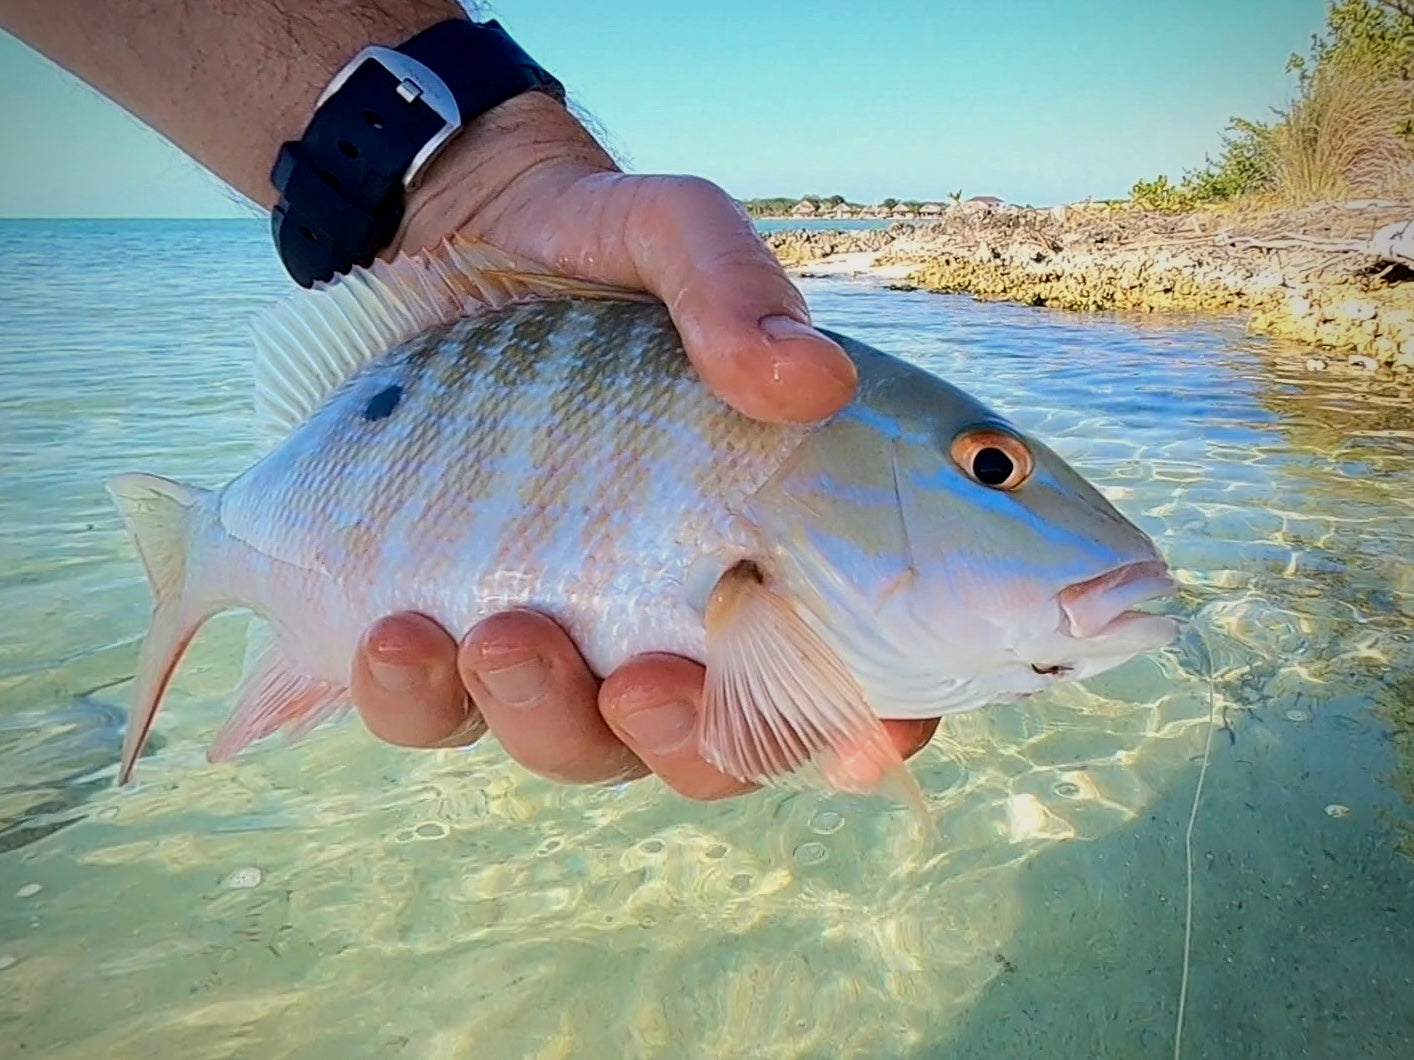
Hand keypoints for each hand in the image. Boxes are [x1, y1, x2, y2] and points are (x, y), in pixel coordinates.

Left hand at [349, 93, 938, 796]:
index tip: (858, 736)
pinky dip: (420, 700)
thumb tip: (809, 379)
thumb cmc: (592, 246)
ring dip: (547, 722)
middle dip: (684, 743)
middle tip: (644, 682)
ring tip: (503, 638)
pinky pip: (437, 713)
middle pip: (715, 747)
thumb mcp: (669, 233)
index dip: (876, 725)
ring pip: (576, 746)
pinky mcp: (450, 627)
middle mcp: (676, 607)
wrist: (453, 236)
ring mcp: (565, 632)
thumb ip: (734, 287)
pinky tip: (395, 636)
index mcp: (769, 533)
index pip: (851, 664)